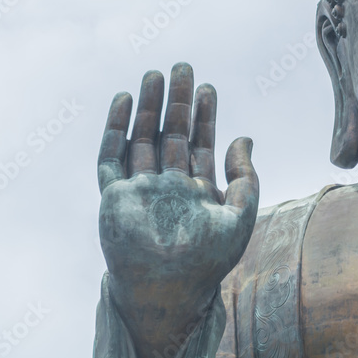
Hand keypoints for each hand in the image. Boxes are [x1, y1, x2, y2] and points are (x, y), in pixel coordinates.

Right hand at [96, 62, 258, 357]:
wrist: (169, 290)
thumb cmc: (207, 261)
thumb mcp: (240, 216)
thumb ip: (246, 177)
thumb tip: (245, 138)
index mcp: (196, 190)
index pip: (199, 143)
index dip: (204, 115)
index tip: (208, 87)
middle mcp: (167, 186)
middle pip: (171, 134)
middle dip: (177, 101)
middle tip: (182, 67)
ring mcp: (140, 190)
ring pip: (142, 138)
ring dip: (148, 107)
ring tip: (155, 74)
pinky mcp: (114, 197)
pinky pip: (111, 157)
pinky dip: (116, 129)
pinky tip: (124, 101)